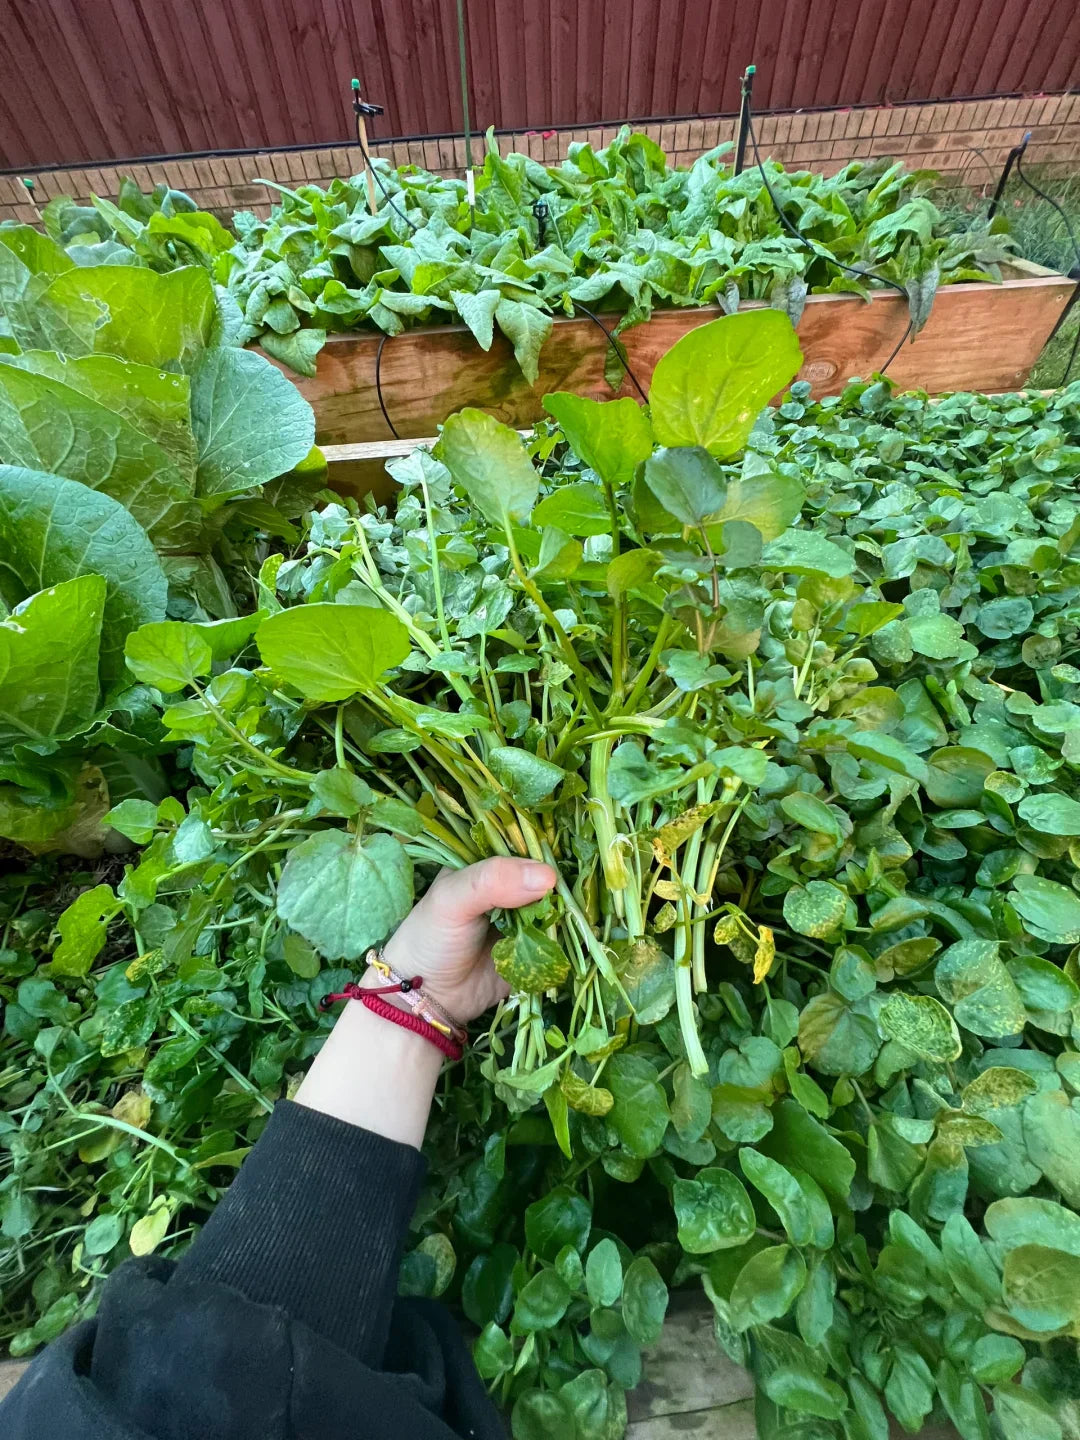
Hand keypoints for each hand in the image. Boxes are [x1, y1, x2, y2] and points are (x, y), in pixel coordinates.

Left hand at [296, 857, 555, 1146]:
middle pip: (547, 879)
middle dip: (565, 886)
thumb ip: (492, 881)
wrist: (427, 999)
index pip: (524, 847)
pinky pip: (559, 943)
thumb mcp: (452, 900)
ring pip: (558, 910)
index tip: (573, 855)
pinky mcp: (534, 952)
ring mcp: (523, 921)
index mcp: (486, 866)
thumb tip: (548, 877)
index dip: (547, 851)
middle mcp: (508, 889)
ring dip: (571, 914)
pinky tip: (584, 937)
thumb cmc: (429, 939)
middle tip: (583, 891)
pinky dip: (570, 941)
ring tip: (585, 915)